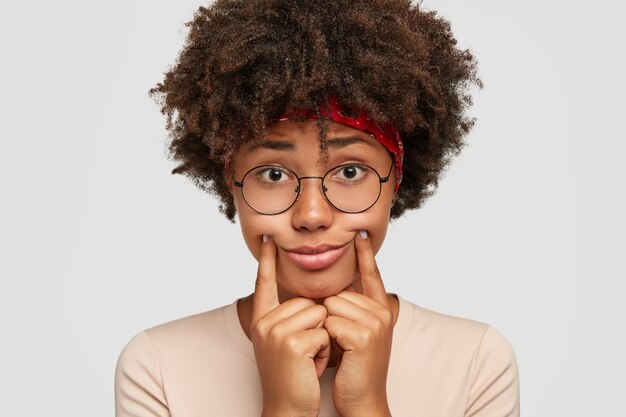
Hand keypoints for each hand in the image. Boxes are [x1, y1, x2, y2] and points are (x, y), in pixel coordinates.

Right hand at [251, 235, 331, 416]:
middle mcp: (264, 322)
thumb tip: (312, 299)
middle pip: (308, 300)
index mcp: (261, 320)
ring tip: (308, 359)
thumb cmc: (292, 377)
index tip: (268, 239)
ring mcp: (275, 331)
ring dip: (323, 338)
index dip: (267, 261)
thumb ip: (290, 319)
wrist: (287, 410)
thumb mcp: (285, 343)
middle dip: (317, 327)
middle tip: (305, 353)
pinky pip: (324, 331)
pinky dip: (325, 350)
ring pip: (319, 313)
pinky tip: (311, 367)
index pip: (264, 283)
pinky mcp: (290, 342)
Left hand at [323, 231, 393, 416]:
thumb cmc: (353, 367)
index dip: (365, 253)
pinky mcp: (364, 335)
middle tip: (340, 343)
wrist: (362, 399)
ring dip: (325, 326)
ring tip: (340, 349)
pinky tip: (339, 354)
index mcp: (380, 309)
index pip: (371, 274)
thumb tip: (332, 291)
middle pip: (337, 292)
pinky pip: (329, 321)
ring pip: (330, 305)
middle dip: (328, 315)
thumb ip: (350, 309)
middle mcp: (381, 311)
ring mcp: (375, 322)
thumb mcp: (355, 333)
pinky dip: (325, 338)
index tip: (360, 232)